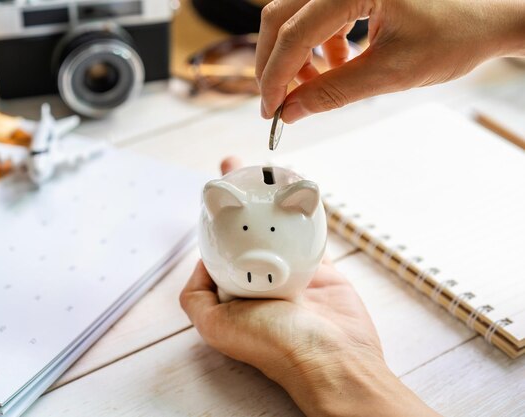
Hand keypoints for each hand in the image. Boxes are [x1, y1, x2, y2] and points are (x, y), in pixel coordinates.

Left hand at [180, 157, 439, 416]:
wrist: (334, 357)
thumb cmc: (275, 344)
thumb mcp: (215, 326)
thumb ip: (196, 296)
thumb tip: (199, 262)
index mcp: (234, 294)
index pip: (218, 248)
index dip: (214, 220)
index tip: (212, 193)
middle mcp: (260, 281)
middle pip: (246, 230)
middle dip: (240, 199)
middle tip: (237, 167)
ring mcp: (290, 271)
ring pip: (277, 226)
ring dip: (270, 200)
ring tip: (265, 170)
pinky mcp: (319, 267)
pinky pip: (308, 233)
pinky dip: (303, 214)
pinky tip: (297, 191)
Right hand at [256, 0, 524, 122]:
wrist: (489, 17)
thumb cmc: (457, 33)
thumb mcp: (391, 72)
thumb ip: (333, 92)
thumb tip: (292, 110)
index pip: (294, 33)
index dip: (276, 76)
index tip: (270, 109)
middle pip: (281, 18)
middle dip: (275, 64)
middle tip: (277, 102)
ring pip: (294, 17)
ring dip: (295, 57)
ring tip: (313, 88)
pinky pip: (316, 16)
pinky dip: (317, 46)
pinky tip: (337, 65)